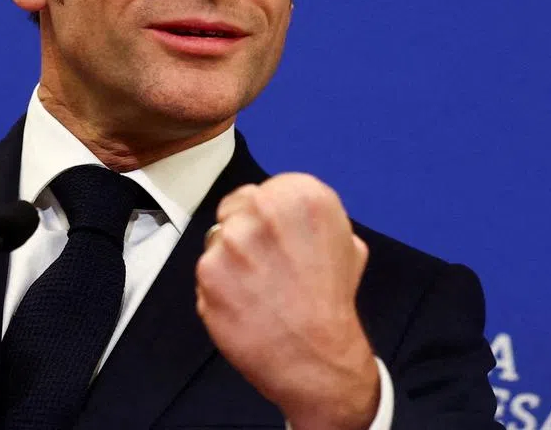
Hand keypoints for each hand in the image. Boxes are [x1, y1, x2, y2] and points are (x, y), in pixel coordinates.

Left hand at [195, 173, 379, 429]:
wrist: (317, 357)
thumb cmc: (331, 300)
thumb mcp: (345, 241)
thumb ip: (311, 217)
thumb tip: (289, 213)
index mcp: (302, 195)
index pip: (260, 191)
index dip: (264, 218)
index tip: (275, 240)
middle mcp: (263, 209)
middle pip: (234, 211)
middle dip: (244, 234)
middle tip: (264, 267)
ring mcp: (231, 241)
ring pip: (217, 241)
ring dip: (230, 262)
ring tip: (257, 291)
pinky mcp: (207, 272)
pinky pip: (205, 272)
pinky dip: (218, 289)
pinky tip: (242, 305)